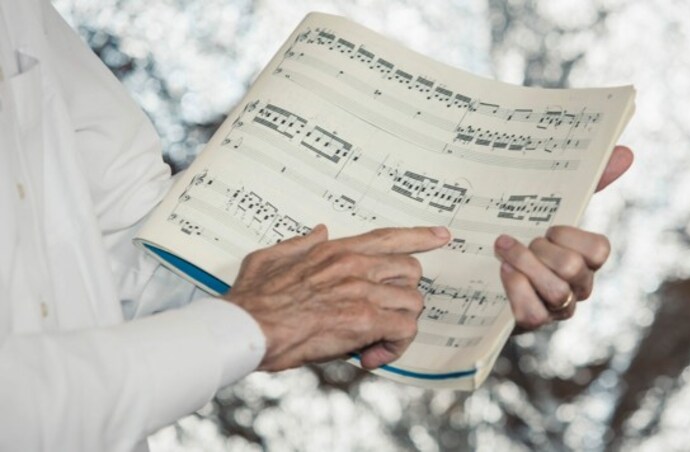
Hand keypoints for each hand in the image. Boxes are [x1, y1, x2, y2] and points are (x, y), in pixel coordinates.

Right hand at [222, 225, 450, 370]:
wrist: (246, 328)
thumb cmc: (253, 299)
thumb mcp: (270, 257)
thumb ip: (299, 243)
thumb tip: (319, 231)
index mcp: (335, 250)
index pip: (388, 237)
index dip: (420, 237)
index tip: (442, 236)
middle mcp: (354, 265)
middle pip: (410, 271)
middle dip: (404, 295)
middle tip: (385, 316)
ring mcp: (361, 291)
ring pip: (413, 302)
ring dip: (401, 324)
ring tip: (376, 342)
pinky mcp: (364, 320)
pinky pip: (404, 329)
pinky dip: (396, 347)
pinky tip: (371, 356)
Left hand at [495, 145, 632, 330]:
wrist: (486, 272)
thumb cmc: (531, 237)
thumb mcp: (554, 208)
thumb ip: (590, 182)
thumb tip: (626, 153)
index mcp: (588, 259)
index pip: (598, 249)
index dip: (569, 236)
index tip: (547, 227)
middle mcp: (579, 286)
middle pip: (573, 269)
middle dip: (540, 250)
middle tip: (518, 240)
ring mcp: (558, 307)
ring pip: (556, 292)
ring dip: (525, 266)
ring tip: (504, 252)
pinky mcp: (533, 322)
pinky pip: (533, 313)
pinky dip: (514, 289)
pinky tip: (502, 273)